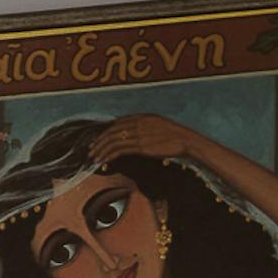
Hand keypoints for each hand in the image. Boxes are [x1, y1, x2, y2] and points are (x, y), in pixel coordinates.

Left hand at [90, 112, 209, 163]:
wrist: (186, 140)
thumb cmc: (174, 135)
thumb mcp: (157, 124)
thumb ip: (143, 126)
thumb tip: (131, 133)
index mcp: (141, 117)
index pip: (117, 123)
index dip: (105, 132)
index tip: (97, 139)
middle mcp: (138, 123)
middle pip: (111, 132)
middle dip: (98, 141)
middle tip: (90, 149)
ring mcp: (139, 134)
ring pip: (113, 141)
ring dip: (100, 150)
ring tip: (94, 157)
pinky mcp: (141, 146)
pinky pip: (120, 150)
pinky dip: (109, 155)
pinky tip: (104, 160)